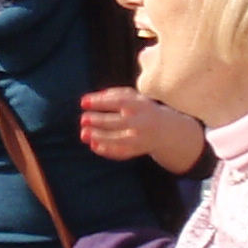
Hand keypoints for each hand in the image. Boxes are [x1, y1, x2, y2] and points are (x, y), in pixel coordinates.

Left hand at [81, 87, 204, 173]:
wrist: (164, 130)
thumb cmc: (141, 109)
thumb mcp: (133, 97)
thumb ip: (113, 94)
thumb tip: (90, 99)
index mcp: (140, 105)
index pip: (118, 102)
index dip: (99, 102)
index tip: (83, 102)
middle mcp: (141, 122)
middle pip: (117, 122)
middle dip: (98, 121)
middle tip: (83, 119)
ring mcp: (140, 138)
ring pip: (118, 140)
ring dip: (100, 138)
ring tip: (84, 134)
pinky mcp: (137, 150)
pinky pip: (120, 153)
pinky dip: (106, 150)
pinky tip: (93, 145)